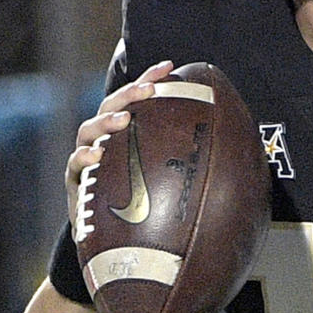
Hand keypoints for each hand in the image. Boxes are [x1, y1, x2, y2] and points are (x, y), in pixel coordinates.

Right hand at [64, 60, 175, 230]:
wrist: (118, 245)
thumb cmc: (149, 207)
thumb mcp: (171, 181)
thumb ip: (192, 162)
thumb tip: (237, 145)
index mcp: (128, 135)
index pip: (138, 101)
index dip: (151, 80)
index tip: (170, 67)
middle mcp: (106, 141)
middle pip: (112, 108)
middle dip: (129, 95)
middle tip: (147, 90)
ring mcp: (88, 161)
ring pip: (89, 131)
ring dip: (105, 121)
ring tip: (122, 119)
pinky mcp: (77, 183)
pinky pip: (75, 167)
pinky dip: (83, 158)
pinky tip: (95, 155)